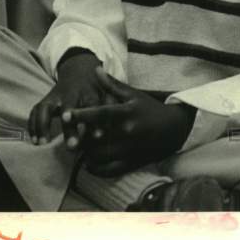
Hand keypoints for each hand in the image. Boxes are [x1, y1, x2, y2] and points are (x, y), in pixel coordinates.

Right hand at [27, 51, 108, 145]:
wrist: (78, 69)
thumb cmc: (96, 88)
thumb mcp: (108, 93)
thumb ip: (111, 109)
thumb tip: (121, 128)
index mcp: (89, 93)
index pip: (93, 105)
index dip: (95, 119)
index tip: (98, 136)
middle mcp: (70, 93)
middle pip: (67, 108)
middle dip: (69, 127)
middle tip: (71, 147)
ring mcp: (54, 96)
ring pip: (45, 107)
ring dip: (42, 125)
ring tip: (42, 144)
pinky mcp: (45, 99)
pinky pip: (35, 111)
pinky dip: (33, 125)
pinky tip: (34, 140)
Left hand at [66, 68, 195, 176]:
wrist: (175, 130)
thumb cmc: (150, 109)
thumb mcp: (133, 94)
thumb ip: (112, 84)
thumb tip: (95, 69)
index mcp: (126, 113)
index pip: (100, 114)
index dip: (82, 115)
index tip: (64, 115)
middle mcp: (128, 133)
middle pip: (96, 138)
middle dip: (80, 138)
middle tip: (70, 135)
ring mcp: (130, 150)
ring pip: (100, 156)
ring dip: (87, 153)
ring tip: (79, 147)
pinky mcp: (132, 163)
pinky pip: (110, 170)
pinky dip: (97, 169)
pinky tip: (88, 163)